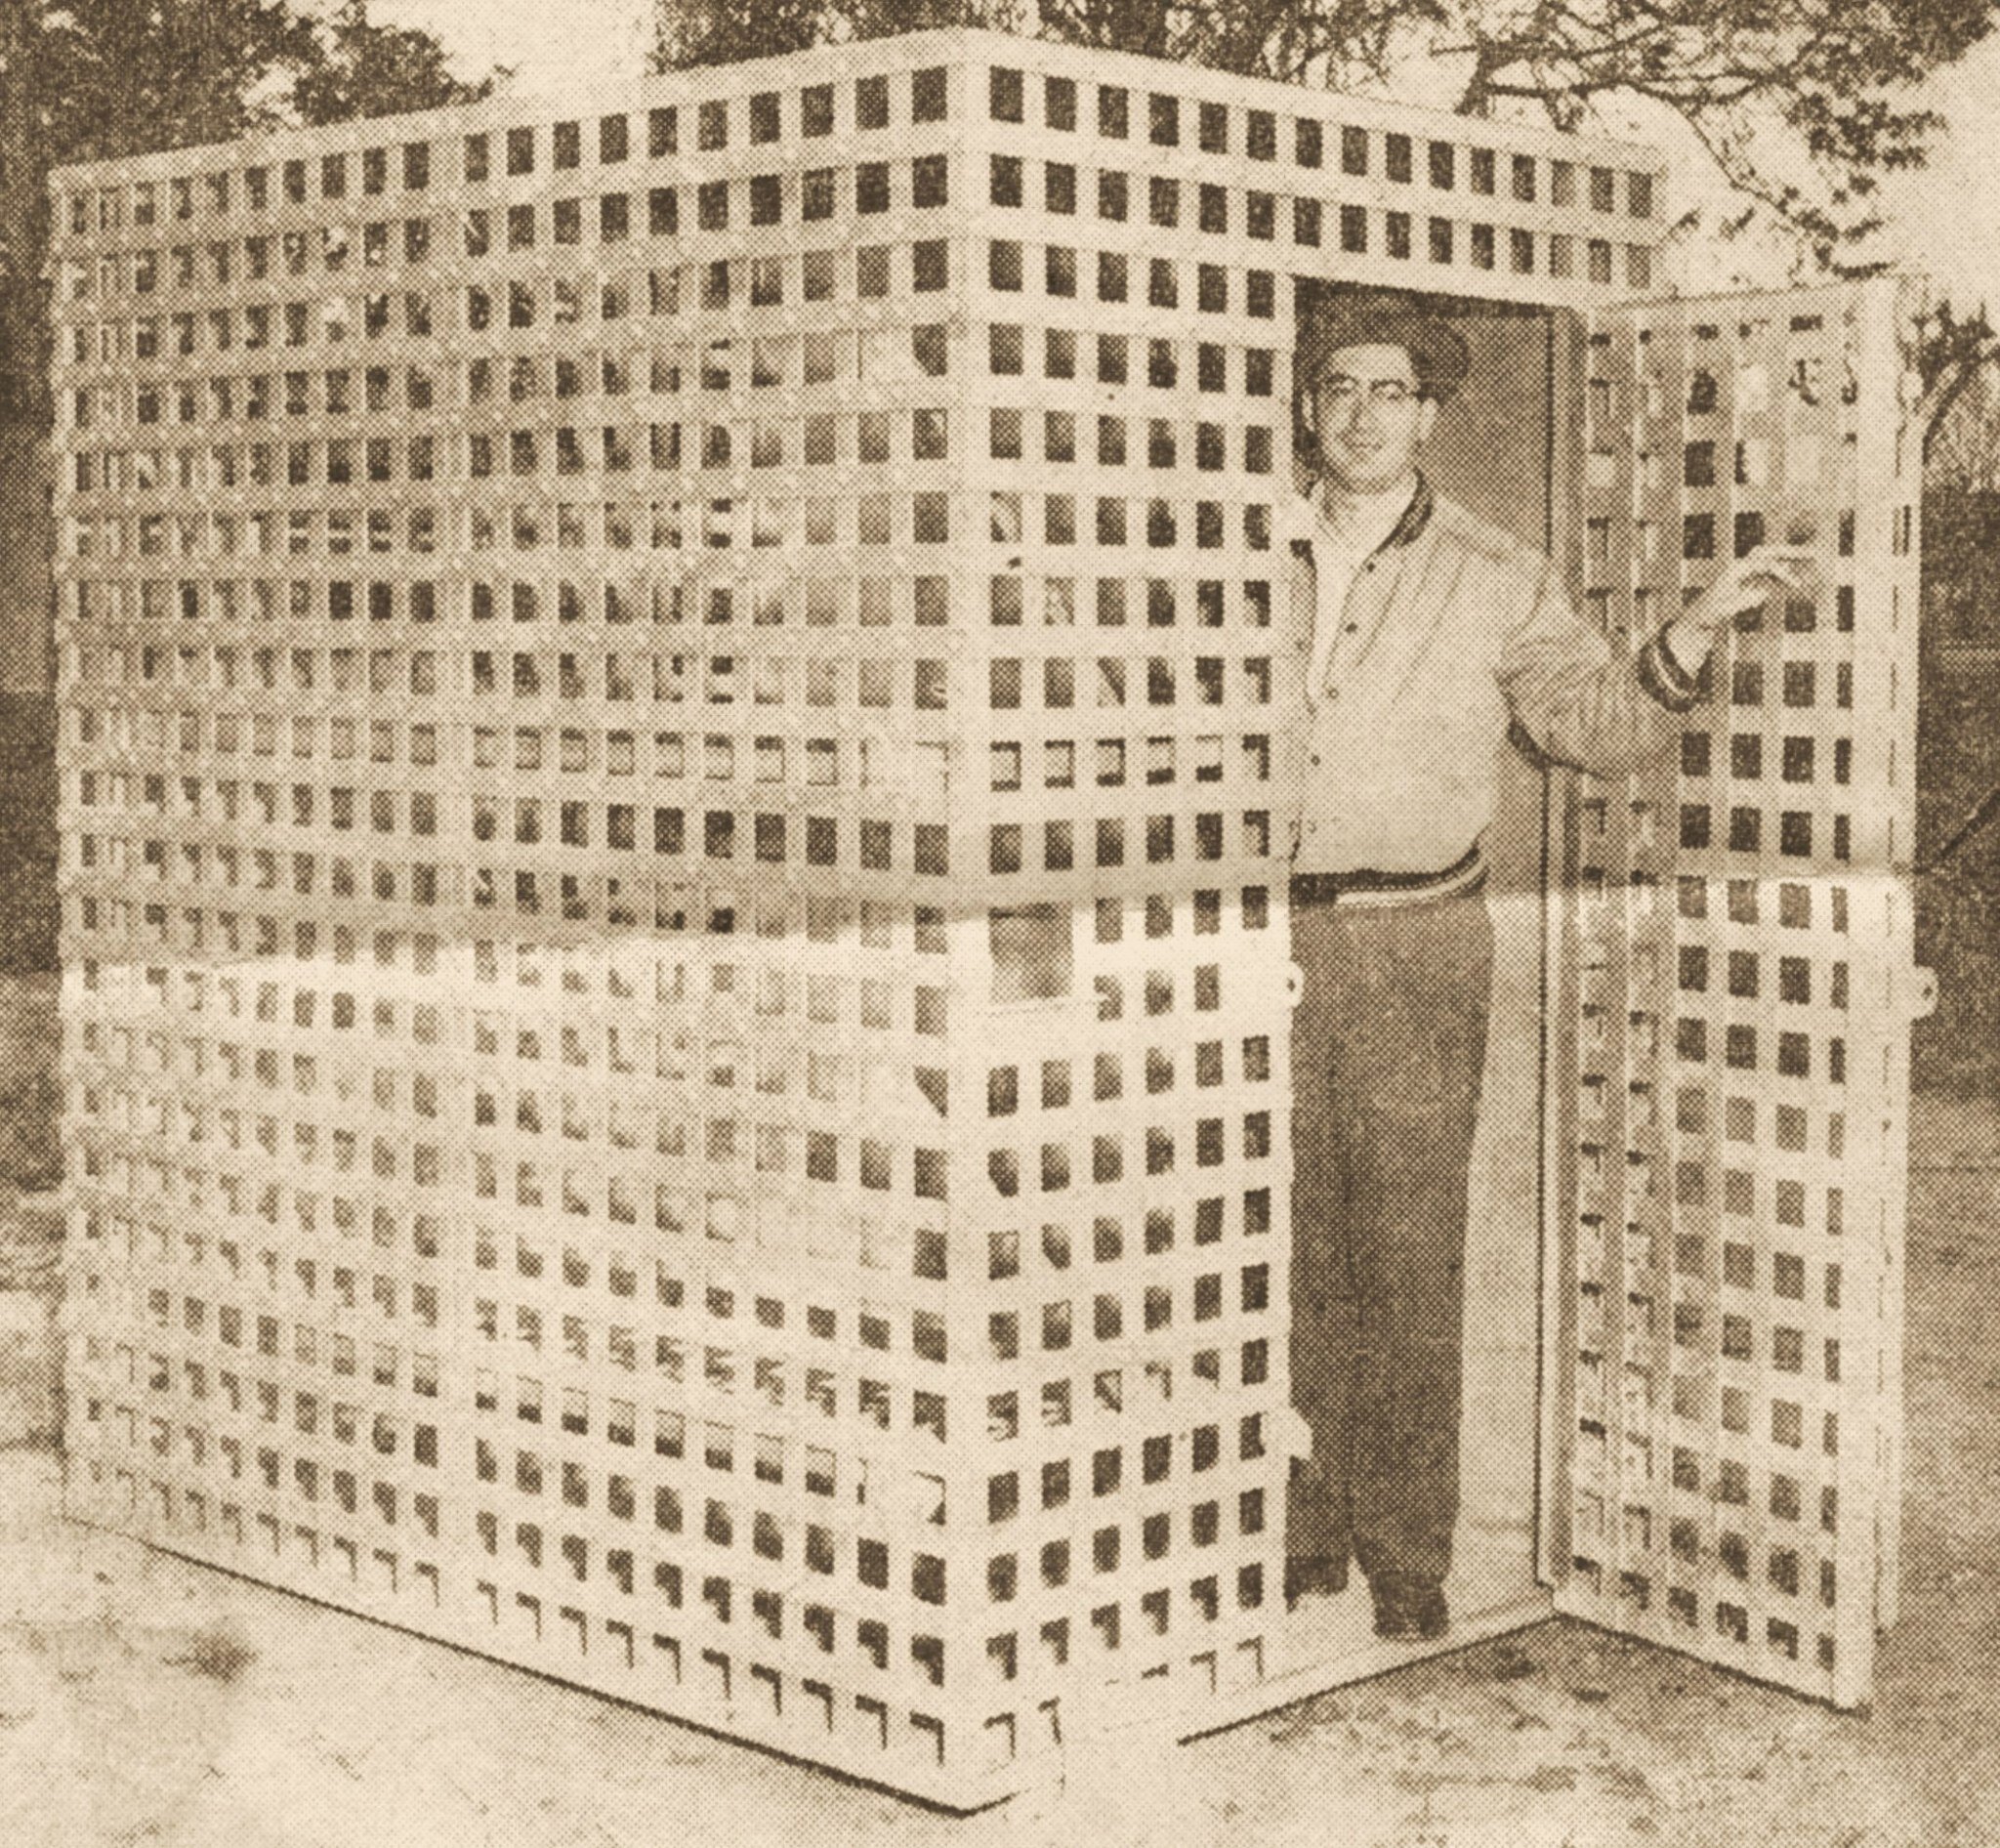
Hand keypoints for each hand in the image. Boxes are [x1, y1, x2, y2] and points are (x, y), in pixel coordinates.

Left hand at [1678, 545, 1820, 637]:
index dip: (1782, 572)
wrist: (1698, 618)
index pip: (1764, 564)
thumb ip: (1742, 600)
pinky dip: (1783, 575)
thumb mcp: (1724, 609)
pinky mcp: (1748, 583)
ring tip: (1813, 560)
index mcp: (1736, 570)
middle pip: (1768, 553)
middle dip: (1790, 552)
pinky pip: (1769, 576)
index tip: (1796, 585)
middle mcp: (1741, 568)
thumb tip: (1761, 593)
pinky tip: (1797, 579)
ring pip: (1771, 563)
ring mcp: (1745, 574)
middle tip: (1813, 554)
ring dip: (1790, 561)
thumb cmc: (1708, 613)